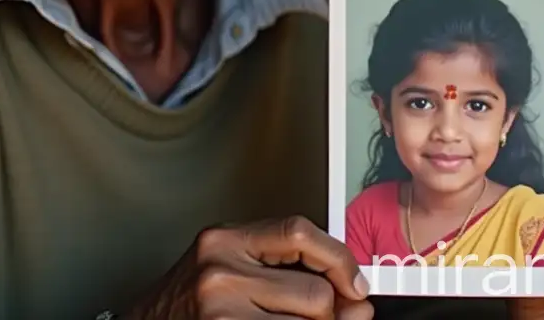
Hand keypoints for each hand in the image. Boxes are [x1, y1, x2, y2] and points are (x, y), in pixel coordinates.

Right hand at [124, 215, 373, 319]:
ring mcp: (221, 310)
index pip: (299, 232)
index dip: (340, 259)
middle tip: (325, 319)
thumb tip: (353, 295)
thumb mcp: (228, 266)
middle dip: (329, 313)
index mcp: (223, 240)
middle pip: (314, 292)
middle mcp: (219, 271)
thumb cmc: (188, 303)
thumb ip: (282, 268)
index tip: (355, 284)